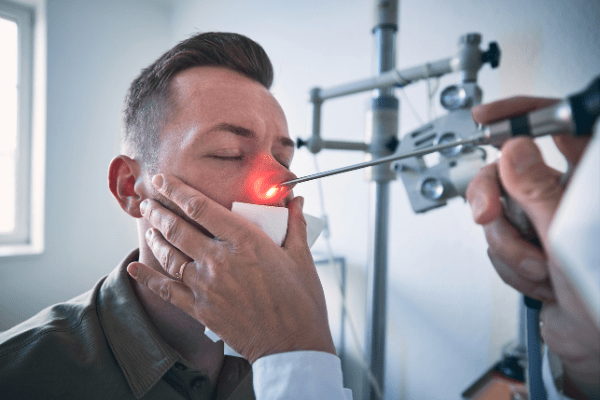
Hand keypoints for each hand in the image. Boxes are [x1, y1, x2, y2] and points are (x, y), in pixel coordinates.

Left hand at [127, 174, 334, 362]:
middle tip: (149, 200)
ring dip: (155, 237)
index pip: (200, 207)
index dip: (177, 190)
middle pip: (178, 228)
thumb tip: (297, 201)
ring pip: (169, 255)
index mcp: (245, 241)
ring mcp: (206, 286)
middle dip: (159, 210)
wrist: (293, 345)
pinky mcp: (200, 310)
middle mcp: (219, 260)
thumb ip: (295, 225)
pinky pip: (165, 290)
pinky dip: (147, 277)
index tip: (164, 180)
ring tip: (148, 226)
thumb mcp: (301, 258)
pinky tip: (134, 267)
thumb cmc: (301, 301)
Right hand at [467, 97, 598, 398]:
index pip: (556, 126)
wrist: (595, 350)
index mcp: (587, 182)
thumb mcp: (569, 239)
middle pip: (507, 171)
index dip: (520, 114)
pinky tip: (537, 279)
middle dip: (492, 199)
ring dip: (509, 248)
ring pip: (496, 212)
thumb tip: (515, 150)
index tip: (488, 117)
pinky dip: (509, 265)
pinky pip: (495, 241)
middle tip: (487, 214)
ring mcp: (544, 222)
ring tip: (540, 269)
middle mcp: (565, 196)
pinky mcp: (527, 245)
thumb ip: (538, 191)